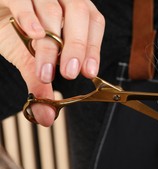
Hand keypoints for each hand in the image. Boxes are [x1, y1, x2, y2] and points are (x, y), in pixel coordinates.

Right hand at [0, 0, 104, 125]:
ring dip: (50, 44)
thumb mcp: (29, 56)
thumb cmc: (12, 27)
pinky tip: (33, 34)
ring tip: (46, 69)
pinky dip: (28, 16)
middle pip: (79, 14)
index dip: (93, 48)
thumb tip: (45, 117)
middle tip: (70, 73)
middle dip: (77, 47)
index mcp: (73, 8)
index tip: (89, 72)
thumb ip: (40, 81)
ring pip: (52, 11)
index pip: (93, 24)